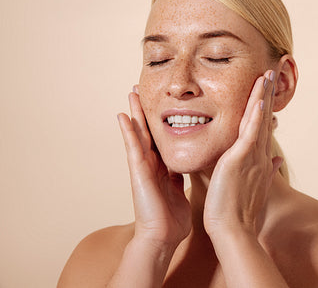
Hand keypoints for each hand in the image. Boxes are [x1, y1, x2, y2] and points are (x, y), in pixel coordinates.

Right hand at [118, 89, 191, 248]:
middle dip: (145, 111)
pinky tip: (122, 115)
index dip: (161, 121)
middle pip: (149, 131)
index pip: (162, 139)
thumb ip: (180, 177)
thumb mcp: (180, 191)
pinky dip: (127, 131)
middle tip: (142, 88)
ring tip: (132, 92)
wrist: (163, 237)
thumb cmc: (172, 219)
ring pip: (139, 134)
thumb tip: (187, 167)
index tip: (162, 103)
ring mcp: (143, 167)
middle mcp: (152, 164)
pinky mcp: (138, 172)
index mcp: (163, 168)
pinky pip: (132, 148)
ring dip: (135, 113)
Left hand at [203, 70, 282, 236]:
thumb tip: (277, 158)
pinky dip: (255, 116)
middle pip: (264, 118)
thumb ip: (265, 170)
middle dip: (268, 94)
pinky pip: (249, 133)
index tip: (268, 89)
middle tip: (272, 71)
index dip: (266, 106)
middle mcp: (259, 154)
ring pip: (258, 120)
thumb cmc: (239, 212)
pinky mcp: (240, 160)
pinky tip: (258, 100)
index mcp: (258, 159)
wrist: (233, 230)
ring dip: (263, 96)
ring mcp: (251, 156)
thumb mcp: (255, 187)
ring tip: (268, 74)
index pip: (263, 127)